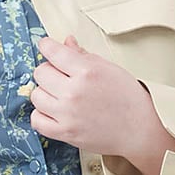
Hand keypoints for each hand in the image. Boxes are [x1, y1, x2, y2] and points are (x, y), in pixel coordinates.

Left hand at [29, 34, 150, 157]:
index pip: (52, 51)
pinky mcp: (64, 132)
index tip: (47, 47)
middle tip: (61, 76)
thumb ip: (84, 55)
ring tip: (59, 95)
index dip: (47, 46)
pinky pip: (36, 120)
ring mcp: (67, 113)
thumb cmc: (129, 99)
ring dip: (45, 93)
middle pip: (40, 72)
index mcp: (87, 71)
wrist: (139, 131)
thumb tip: (66, 42)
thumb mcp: (110, 69)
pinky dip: (41, 114)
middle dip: (49, 70)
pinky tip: (53, 111)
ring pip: (36, 95)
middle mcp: (74, 91)